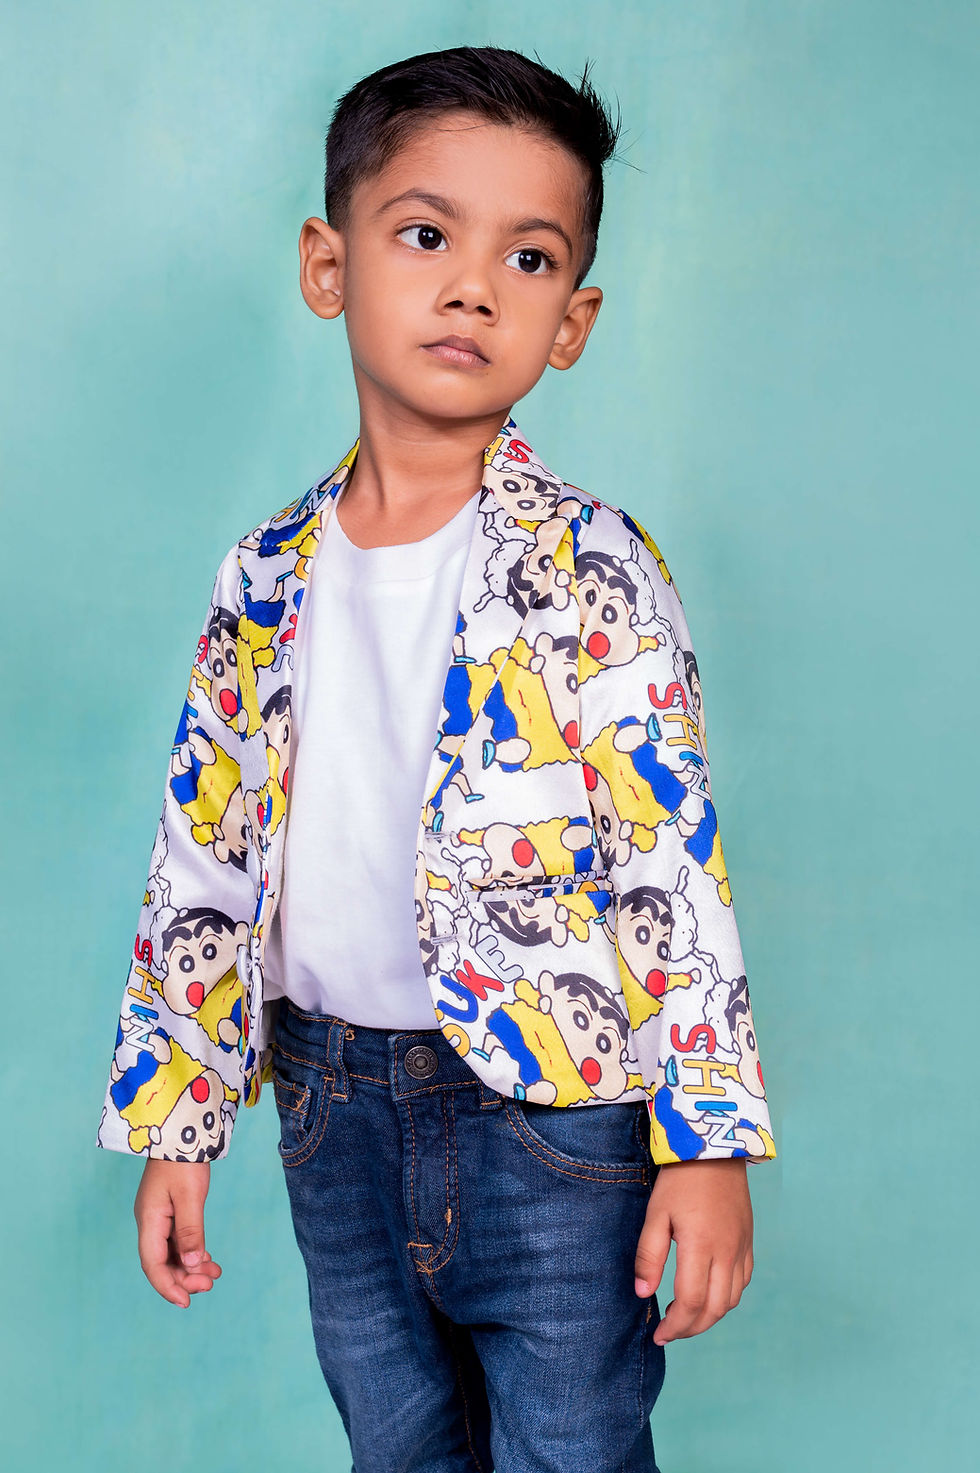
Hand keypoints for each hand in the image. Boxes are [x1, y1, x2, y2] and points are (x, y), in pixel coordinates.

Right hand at [134, 1158, 222, 1307]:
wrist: (181, 1132)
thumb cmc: (184, 1161)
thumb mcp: (190, 1197)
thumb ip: (190, 1232)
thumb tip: (191, 1265)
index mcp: (149, 1221)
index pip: (153, 1264)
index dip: (167, 1286)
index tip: (186, 1301)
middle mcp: (151, 1222)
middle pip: (162, 1262)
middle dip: (184, 1278)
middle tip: (210, 1284)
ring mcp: (160, 1218)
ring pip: (172, 1253)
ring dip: (191, 1267)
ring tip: (214, 1274)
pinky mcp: (170, 1212)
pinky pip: (178, 1241)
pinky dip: (193, 1252)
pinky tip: (208, 1260)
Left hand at [634, 1157, 752, 1344]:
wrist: (715, 1149)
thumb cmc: (680, 1179)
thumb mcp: (656, 1213)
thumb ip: (649, 1256)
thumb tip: (643, 1294)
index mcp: (701, 1246)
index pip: (690, 1302)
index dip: (674, 1325)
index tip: (658, 1334)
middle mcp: (727, 1252)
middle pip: (715, 1309)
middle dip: (691, 1329)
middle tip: (670, 1332)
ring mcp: (742, 1248)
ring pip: (732, 1300)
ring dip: (710, 1317)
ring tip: (686, 1317)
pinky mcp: (749, 1241)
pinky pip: (743, 1282)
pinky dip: (726, 1298)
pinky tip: (709, 1294)